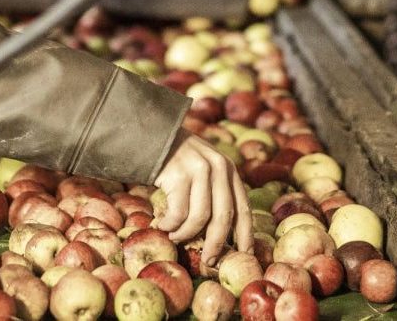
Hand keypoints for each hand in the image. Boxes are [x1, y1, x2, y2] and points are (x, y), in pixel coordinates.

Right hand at [153, 129, 253, 265]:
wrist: (151, 136)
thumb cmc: (176, 161)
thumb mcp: (204, 169)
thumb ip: (215, 193)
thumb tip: (220, 238)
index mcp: (229, 169)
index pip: (243, 208)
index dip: (245, 235)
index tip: (244, 254)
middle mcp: (219, 168)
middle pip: (223, 217)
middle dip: (216, 244)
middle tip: (208, 261)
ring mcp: (199, 169)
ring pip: (199, 218)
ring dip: (186, 234)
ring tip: (176, 237)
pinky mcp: (179, 174)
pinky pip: (178, 213)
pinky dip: (171, 225)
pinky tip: (164, 225)